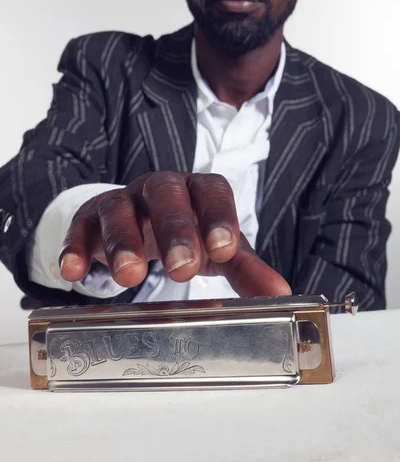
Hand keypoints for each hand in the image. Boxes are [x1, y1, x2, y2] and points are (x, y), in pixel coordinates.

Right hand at [59, 172, 290, 297]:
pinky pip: (81, 227)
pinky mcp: (90, 218)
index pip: (211, 191)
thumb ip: (245, 268)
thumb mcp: (216, 246)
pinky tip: (73, 273)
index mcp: (197, 191)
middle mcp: (160, 189)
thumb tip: (282, 296)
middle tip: (182, 269)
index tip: (224, 250)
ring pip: (119, 209)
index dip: (217, 216)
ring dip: (122, 241)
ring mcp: (123, 200)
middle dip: (174, 230)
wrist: (141, 219)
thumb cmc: (187, 233)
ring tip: (127, 277)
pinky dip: (75, 247)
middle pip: (166, 195)